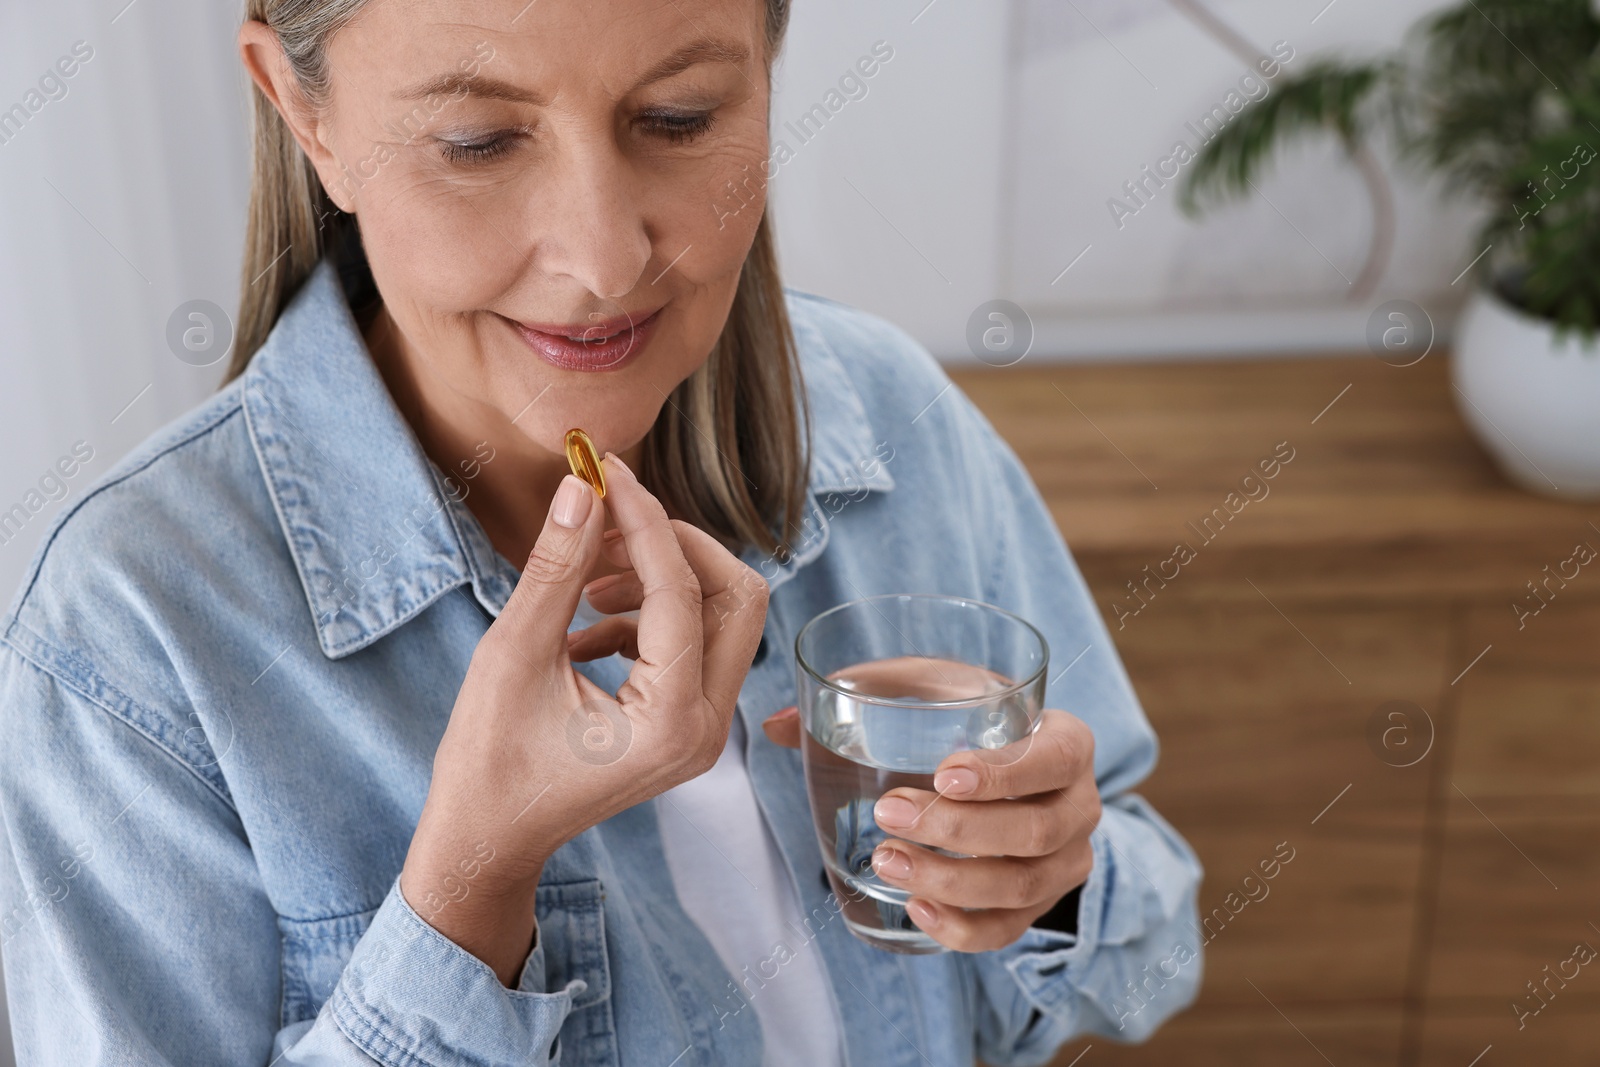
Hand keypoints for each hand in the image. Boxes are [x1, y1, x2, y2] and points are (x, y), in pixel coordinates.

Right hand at [401, 454, 768, 984]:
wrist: (487, 839)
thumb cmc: (490, 761)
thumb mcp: (514, 654)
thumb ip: (557, 567)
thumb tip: (583, 488)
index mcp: (671, 719)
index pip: (681, 590)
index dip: (644, 520)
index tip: (607, 472)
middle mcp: (706, 728)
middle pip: (736, 598)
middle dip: (676, 546)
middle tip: (609, 521)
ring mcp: (703, 731)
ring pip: (720, 618)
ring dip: (660, 579)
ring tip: (584, 582)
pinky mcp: (686, 725)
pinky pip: (694, 646)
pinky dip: (648, 617)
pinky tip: (584, 626)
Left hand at [763, 706, 1098, 951]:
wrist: (1003, 773)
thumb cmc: (961, 721)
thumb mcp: (925, 692)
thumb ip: (862, 695)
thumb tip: (776, 725)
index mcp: (1066, 740)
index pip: (1057, 757)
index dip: (1007, 772)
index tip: (943, 774)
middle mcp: (1079, 806)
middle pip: (1034, 831)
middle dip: (957, 830)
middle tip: (888, 813)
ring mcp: (1064, 862)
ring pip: (1020, 887)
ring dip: (950, 879)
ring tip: (885, 861)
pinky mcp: (1037, 905)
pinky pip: (1008, 930)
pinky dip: (962, 928)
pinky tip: (916, 908)